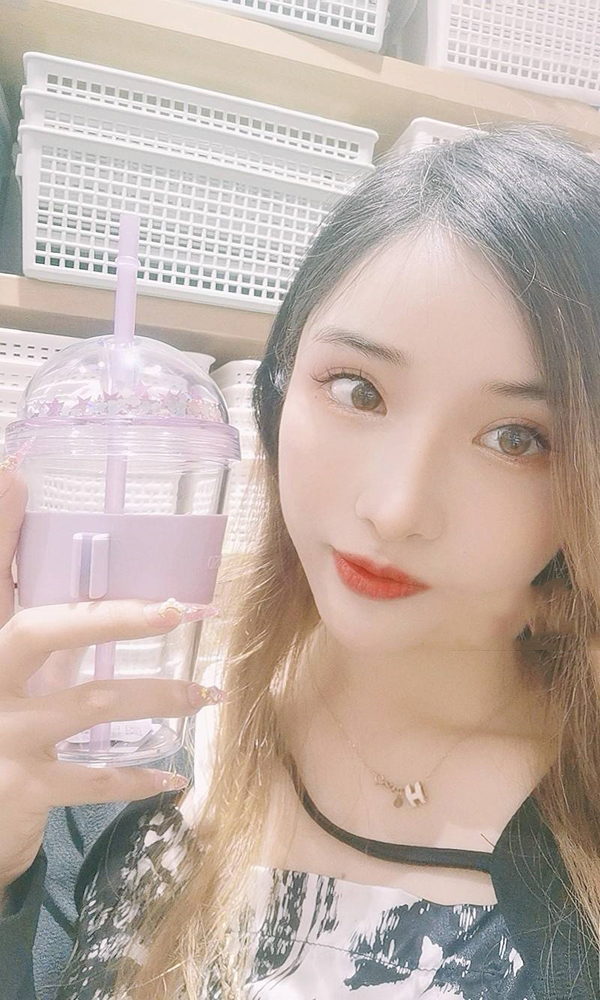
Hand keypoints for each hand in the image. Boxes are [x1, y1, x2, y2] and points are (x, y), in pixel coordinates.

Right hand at [0, 458, 222, 890]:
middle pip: (44, 630)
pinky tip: (176, 775)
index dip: (0, 526)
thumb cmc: (4, 722)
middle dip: (116, 616)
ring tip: (209, 693)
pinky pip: (93, 777)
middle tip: (179, 608)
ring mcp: (3, 733)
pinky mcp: (22, 787)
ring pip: (92, 702)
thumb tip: (35, 514)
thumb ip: (33, 610)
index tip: (14, 473)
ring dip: (161, 696)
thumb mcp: (12, 664)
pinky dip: (139, 778)